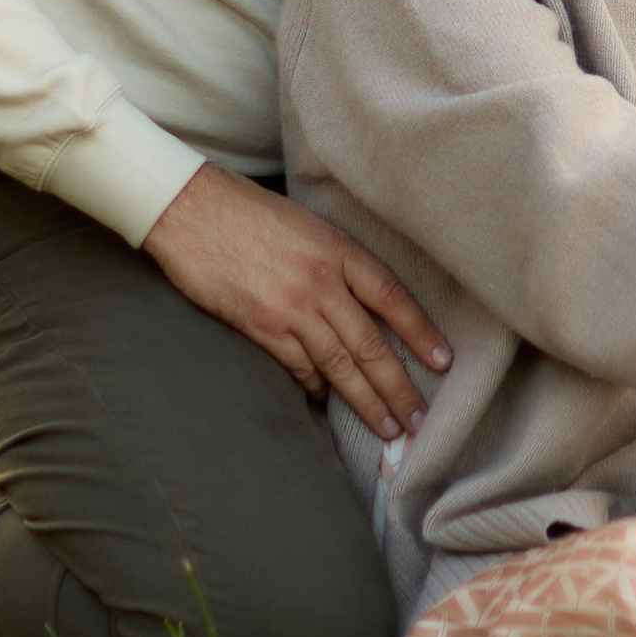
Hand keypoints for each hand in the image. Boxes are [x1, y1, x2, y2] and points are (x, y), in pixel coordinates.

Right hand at [142, 164, 449, 434]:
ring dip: (365, 400)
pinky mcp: (259, 327)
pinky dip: (315, 387)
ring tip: (387, 427)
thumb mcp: (307, 224)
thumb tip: (362, 301)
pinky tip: (325, 401)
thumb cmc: (249, 211)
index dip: (421, 333)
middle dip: (399, 386)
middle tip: (419, 420)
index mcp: (339, 250)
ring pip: (339, 364)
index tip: (443, 362)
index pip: (393, 298)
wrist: (192, 210)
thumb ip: (336, 260)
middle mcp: (321, 282)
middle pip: (371, 343)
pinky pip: (298, 367)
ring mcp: (290, 308)